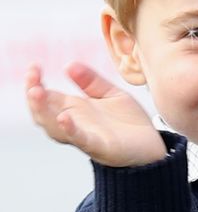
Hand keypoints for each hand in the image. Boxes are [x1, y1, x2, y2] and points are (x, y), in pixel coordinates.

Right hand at [25, 62, 166, 166]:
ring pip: (54, 128)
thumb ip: (92, 81)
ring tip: (37, 92)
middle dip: (33, 96)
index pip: (46, 97)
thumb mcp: (111, 95)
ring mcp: (85, 136)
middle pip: (43, 113)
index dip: (35, 82)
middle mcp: (75, 124)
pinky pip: (81, 139)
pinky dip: (71, 130)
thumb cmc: (129, 124)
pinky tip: (64, 118)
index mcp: (75, 109)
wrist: (152, 147)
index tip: (33, 66)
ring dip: (43, 111)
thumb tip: (68, 65)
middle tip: (31, 78)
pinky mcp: (100, 147)